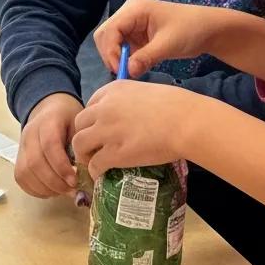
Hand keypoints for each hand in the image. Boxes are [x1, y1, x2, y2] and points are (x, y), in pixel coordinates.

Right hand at [15, 93, 81, 197]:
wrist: (49, 108)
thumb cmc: (69, 117)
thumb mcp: (80, 123)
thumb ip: (82, 144)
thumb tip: (89, 171)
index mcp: (47, 121)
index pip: (49, 145)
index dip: (61, 166)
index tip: (75, 180)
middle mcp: (29, 133)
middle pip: (35, 162)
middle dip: (55, 182)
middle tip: (73, 190)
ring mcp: (21, 146)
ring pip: (25, 172)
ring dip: (45, 188)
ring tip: (64, 191)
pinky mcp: (18, 158)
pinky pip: (21, 178)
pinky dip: (35, 189)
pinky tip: (52, 190)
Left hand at [71, 81, 203, 179]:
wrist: (185, 121)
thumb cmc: (176, 105)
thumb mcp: (146, 92)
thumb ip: (131, 101)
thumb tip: (130, 115)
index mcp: (113, 90)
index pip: (90, 104)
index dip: (93, 119)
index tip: (100, 128)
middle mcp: (104, 108)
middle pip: (79, 123)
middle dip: (84, 135)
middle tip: (93, 147)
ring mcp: (107, 130)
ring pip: (79, 144)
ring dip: (84, 154)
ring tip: (93, 161)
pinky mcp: (114, 153)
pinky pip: (94, 164)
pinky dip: (95, 171)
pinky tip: (101, 174)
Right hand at [94, 0, 226, 77]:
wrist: (208, 29)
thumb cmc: (190, 30)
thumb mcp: (168, 45)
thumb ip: (145, 57)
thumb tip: (127, 71)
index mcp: (135, 9)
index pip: (110, 30)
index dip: (110, 51)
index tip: (120, 71)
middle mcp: (129, 13)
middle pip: (105, 35)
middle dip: (110, 55)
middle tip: (123, 73)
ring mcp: (132, 24)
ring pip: (111, 42)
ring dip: (116, 58)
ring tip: (130, 71)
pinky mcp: (137, 34)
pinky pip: (122, 47)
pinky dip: (125, 58)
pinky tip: (135, 67)